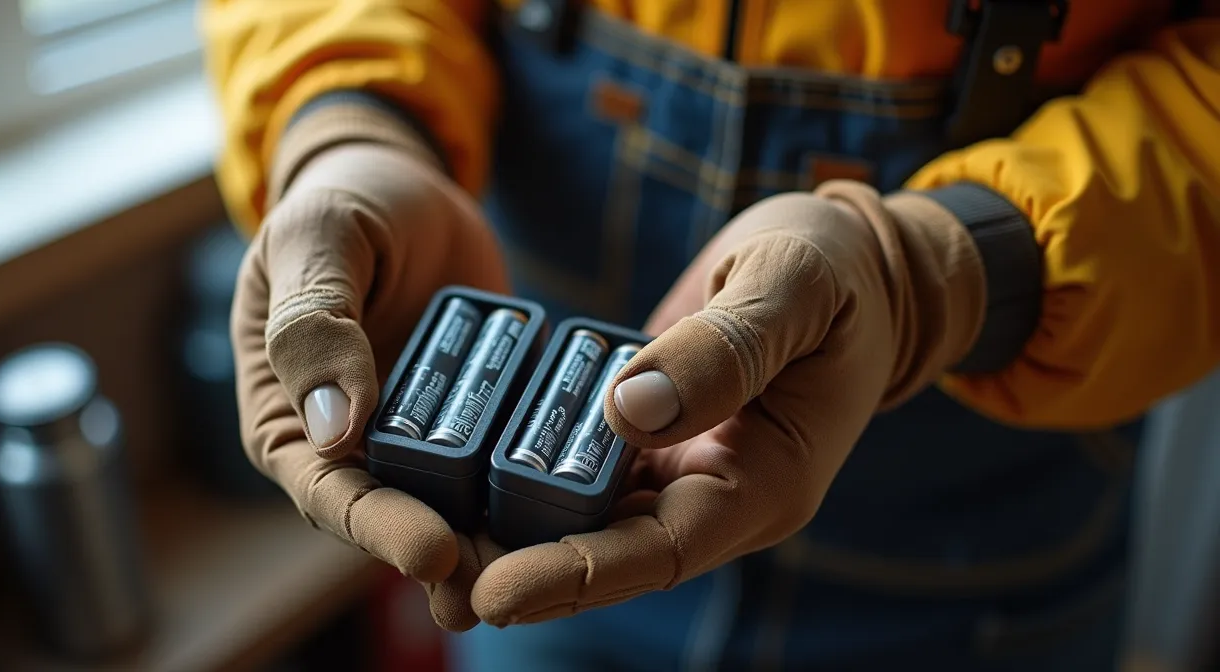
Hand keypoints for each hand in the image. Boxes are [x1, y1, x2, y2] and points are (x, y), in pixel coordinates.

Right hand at [231, 142, 508, 630]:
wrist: (407, 188)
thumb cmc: (344, 206)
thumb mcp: (320, 242)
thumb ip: (314, 323)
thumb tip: (330, 429)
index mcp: (291, 417)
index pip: (327, 491)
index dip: (378, 528)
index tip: (435, 555)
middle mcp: (354, 443)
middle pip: (398, 515)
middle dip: (451, 558)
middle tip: (505, 592)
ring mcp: (421, 435)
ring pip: (458, 501)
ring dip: (500, 540)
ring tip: (552, 575)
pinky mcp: (480, 416)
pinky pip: (508, 457)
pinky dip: (542, 484)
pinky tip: (591, 507)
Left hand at [469, 181, 985, 624]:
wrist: (852, 264)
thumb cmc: (839, 271)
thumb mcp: (793, 288)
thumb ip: (723, 349)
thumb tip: (628, 408)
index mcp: (764, 482)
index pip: (661, 550)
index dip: (577, 576)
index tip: (494, 591)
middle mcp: (714, 492)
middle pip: (608, 550)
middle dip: (520, 568)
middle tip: (425, 580)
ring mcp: (680, 466)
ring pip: (585, 516)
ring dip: (507, 531)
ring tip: (416, 542)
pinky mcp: (647, 431)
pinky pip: (579, 462)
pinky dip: (521, 469)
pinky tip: (453, 469)